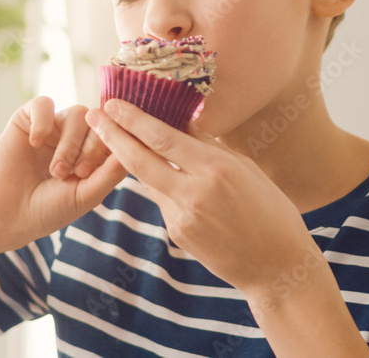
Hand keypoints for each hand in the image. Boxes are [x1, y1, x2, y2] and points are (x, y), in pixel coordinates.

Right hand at [0, 97, 127, 255]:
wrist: (6, 216)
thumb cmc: (48, 210)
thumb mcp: (85, 195)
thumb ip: (110, 172)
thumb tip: (136, 149)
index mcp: (94, 153)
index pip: (116, 133)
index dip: (111, 146)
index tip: (92, 172)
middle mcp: (76, 136)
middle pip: (99, 122)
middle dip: (90, 148)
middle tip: (76, 173)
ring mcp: (53, 127)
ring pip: (76, 113)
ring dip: (69, 143)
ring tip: (56, 170)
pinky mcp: (27, 120)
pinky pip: (44, 104)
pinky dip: (43, 121)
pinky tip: (35, 143)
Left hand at [86, 99, 320, 296]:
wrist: (275, 265)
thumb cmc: (270, 210)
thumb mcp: (247, 169)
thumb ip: (211, 147)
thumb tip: (185, 122)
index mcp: (216, 169)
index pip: (162, 138)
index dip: (133, 119)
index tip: (112, 103)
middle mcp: (194, 192)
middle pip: (139, 159)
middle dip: (112, 135)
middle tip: (93, 115)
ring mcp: (182, 216)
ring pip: (148, 179)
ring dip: (131, 158)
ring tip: (116, 136)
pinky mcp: (177, 233)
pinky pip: (161, 200)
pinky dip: (159, 184)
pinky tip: (161, 174)